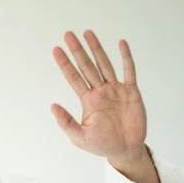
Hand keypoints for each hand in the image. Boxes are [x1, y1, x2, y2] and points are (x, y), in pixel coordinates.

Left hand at [51, 30, 146, 159]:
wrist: (124, 150)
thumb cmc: (101, 144)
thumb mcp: (79, 137)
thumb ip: (66, 121)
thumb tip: (52, 106)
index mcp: (87, 100)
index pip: (73, 78)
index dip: (65, 64)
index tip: (56, 50)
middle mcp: (100, 91)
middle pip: (86, 66)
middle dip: (77, 50)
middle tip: (68, 34)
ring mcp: (116, 90)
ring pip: (104, 64)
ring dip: (96, 49)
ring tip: (88, 32)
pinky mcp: (131, 92)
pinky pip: (128, 71)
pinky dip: (125, 57)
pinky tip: (120, 43)